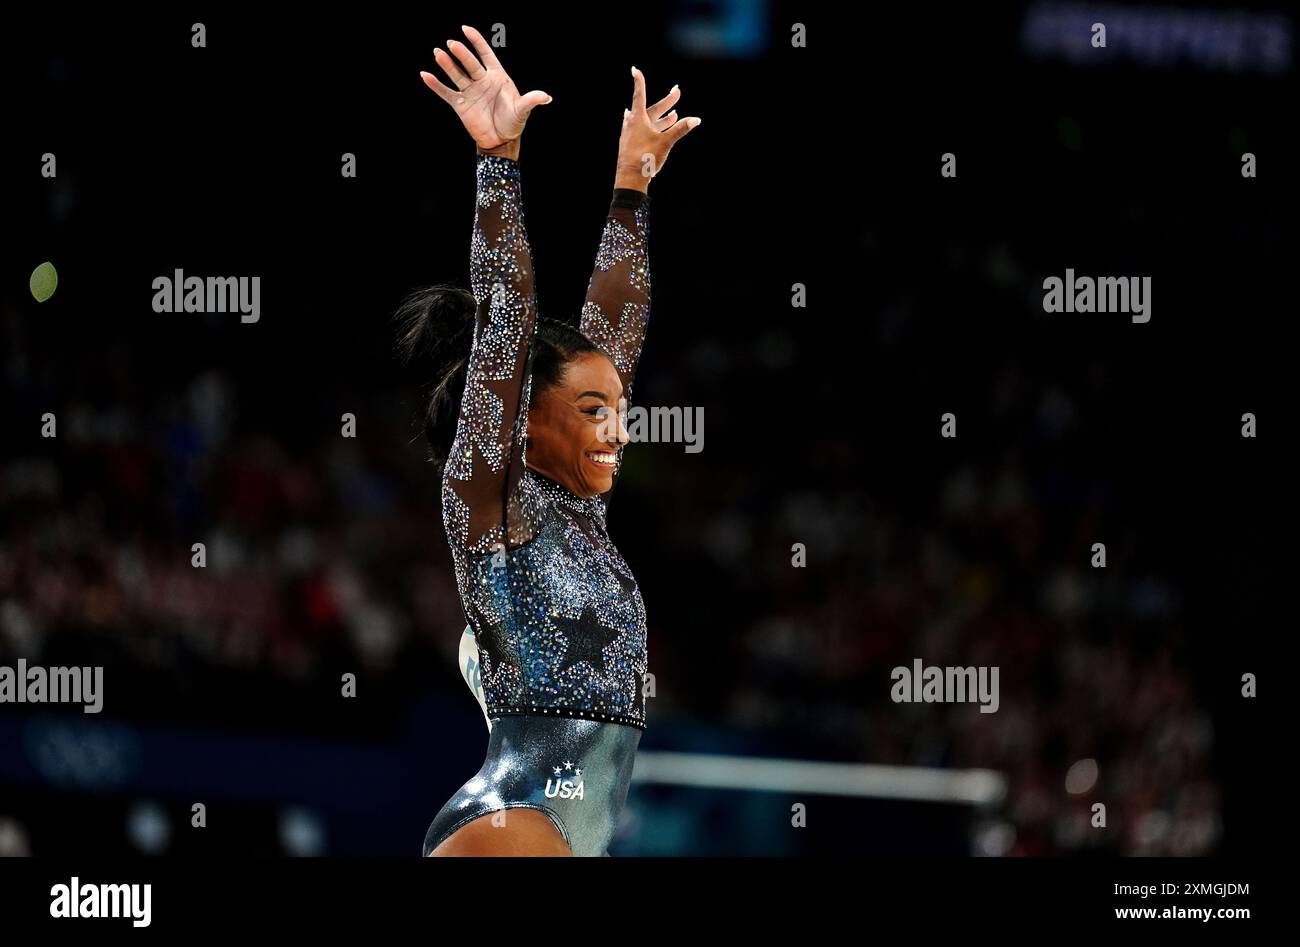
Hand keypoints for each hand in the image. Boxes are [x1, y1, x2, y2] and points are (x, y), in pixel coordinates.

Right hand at [420, 25, 551, 151]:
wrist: (501, 140)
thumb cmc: (513, 122)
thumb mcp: (523, 110)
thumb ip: (531, 100)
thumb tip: (547, 97)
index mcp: (497, 76)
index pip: (486, 54)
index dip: (477, 41)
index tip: (466, 28)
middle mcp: (481, 80)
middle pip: (469, 63)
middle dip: (461, 54)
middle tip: (451, 44)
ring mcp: (470, 91)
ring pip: (456, 74)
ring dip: (447, 65)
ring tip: (437, 53)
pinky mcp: (460, 104)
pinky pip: (446, 92)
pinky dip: (435, 85)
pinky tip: (425, 75)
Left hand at [615, 66, 700, 190]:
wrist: (629, 178)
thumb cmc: (645, 158)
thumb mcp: (665, 142)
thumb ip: (680, 129)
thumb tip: (696, 119)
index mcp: (638, 119)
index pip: (640, 94)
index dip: (639, 81)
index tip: (634, 69)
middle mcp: (632, 123)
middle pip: (651, 109)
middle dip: (666, 103)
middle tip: (678, 92)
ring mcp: (631, 134)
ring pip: (648, 121)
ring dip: (661, 117)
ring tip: (673, 114)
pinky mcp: (631, 144)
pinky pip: (644, 131)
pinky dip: (653, 127)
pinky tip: (653, 127)